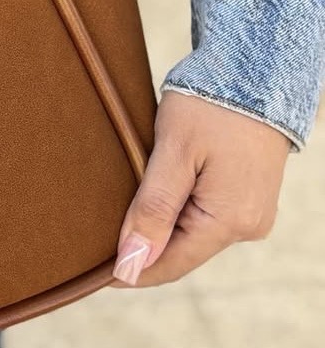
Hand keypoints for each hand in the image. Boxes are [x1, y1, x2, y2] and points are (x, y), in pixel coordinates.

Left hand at [109, 89, 289, 287]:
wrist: (253, 71)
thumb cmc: (210, 105)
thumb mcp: (173, 153)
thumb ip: (153, 209)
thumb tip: (132, 263)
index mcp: (230, 221)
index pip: (171, 265)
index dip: (132, 272)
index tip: (95, 275)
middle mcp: (248, 226)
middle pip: (183, 253)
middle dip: (143, 252)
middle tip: (99, 246)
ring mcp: (253, 213)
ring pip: (194, 236)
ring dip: (160, 231)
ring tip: (120, 221)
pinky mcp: (250, 197)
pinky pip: (207, 218)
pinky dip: (178, 215)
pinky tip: (153, 202)